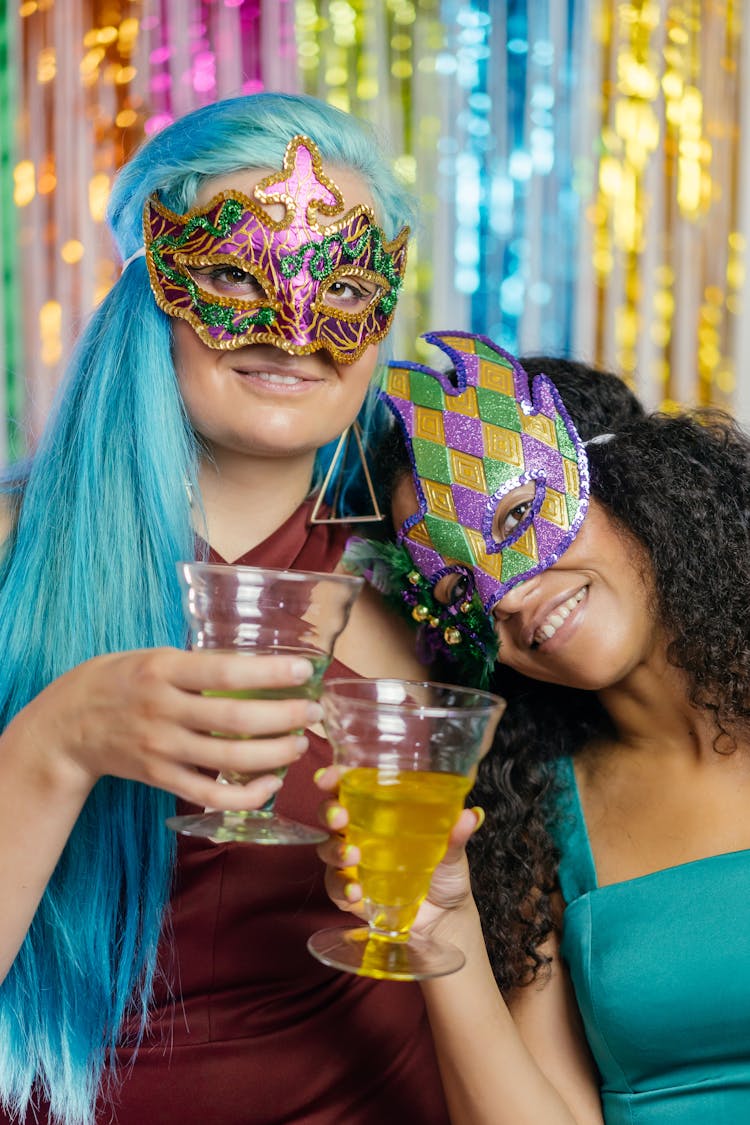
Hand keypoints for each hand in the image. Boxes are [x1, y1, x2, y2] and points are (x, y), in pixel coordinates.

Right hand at [11, 648, 321, 808]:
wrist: (66, 725)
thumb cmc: (120, 680)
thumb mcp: (155, 657)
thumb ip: (199, 664)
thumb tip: (260, 667)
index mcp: (163, 669)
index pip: (225, 671)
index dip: (269, 673)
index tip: (304, 670)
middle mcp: (163, 709)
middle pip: (236, 720)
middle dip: (284, 718)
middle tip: (314, 713)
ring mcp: (161, 748)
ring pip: (229, 760)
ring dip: (274, 755)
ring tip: (299, 744)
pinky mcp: (160, 778)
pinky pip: (210, 794)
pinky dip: (247, 794)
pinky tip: (270, 782)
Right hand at [314, 765, 482, 937]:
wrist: (444, 919)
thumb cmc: (445, 873)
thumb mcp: (453, 852)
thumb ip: (457, 836)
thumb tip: (471, 815)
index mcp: (381, 812)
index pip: (351, 787)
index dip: (334, 777)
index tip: (328, 777)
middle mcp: (361, 833)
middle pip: (331, 814)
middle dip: (329, 811)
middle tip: (340, 817)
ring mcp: (353, 864)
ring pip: (328, 850)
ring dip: (334, 850)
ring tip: (352, 856)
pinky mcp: (351, 893)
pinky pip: (336, 888)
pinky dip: (342, 889)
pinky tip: (356, 892)